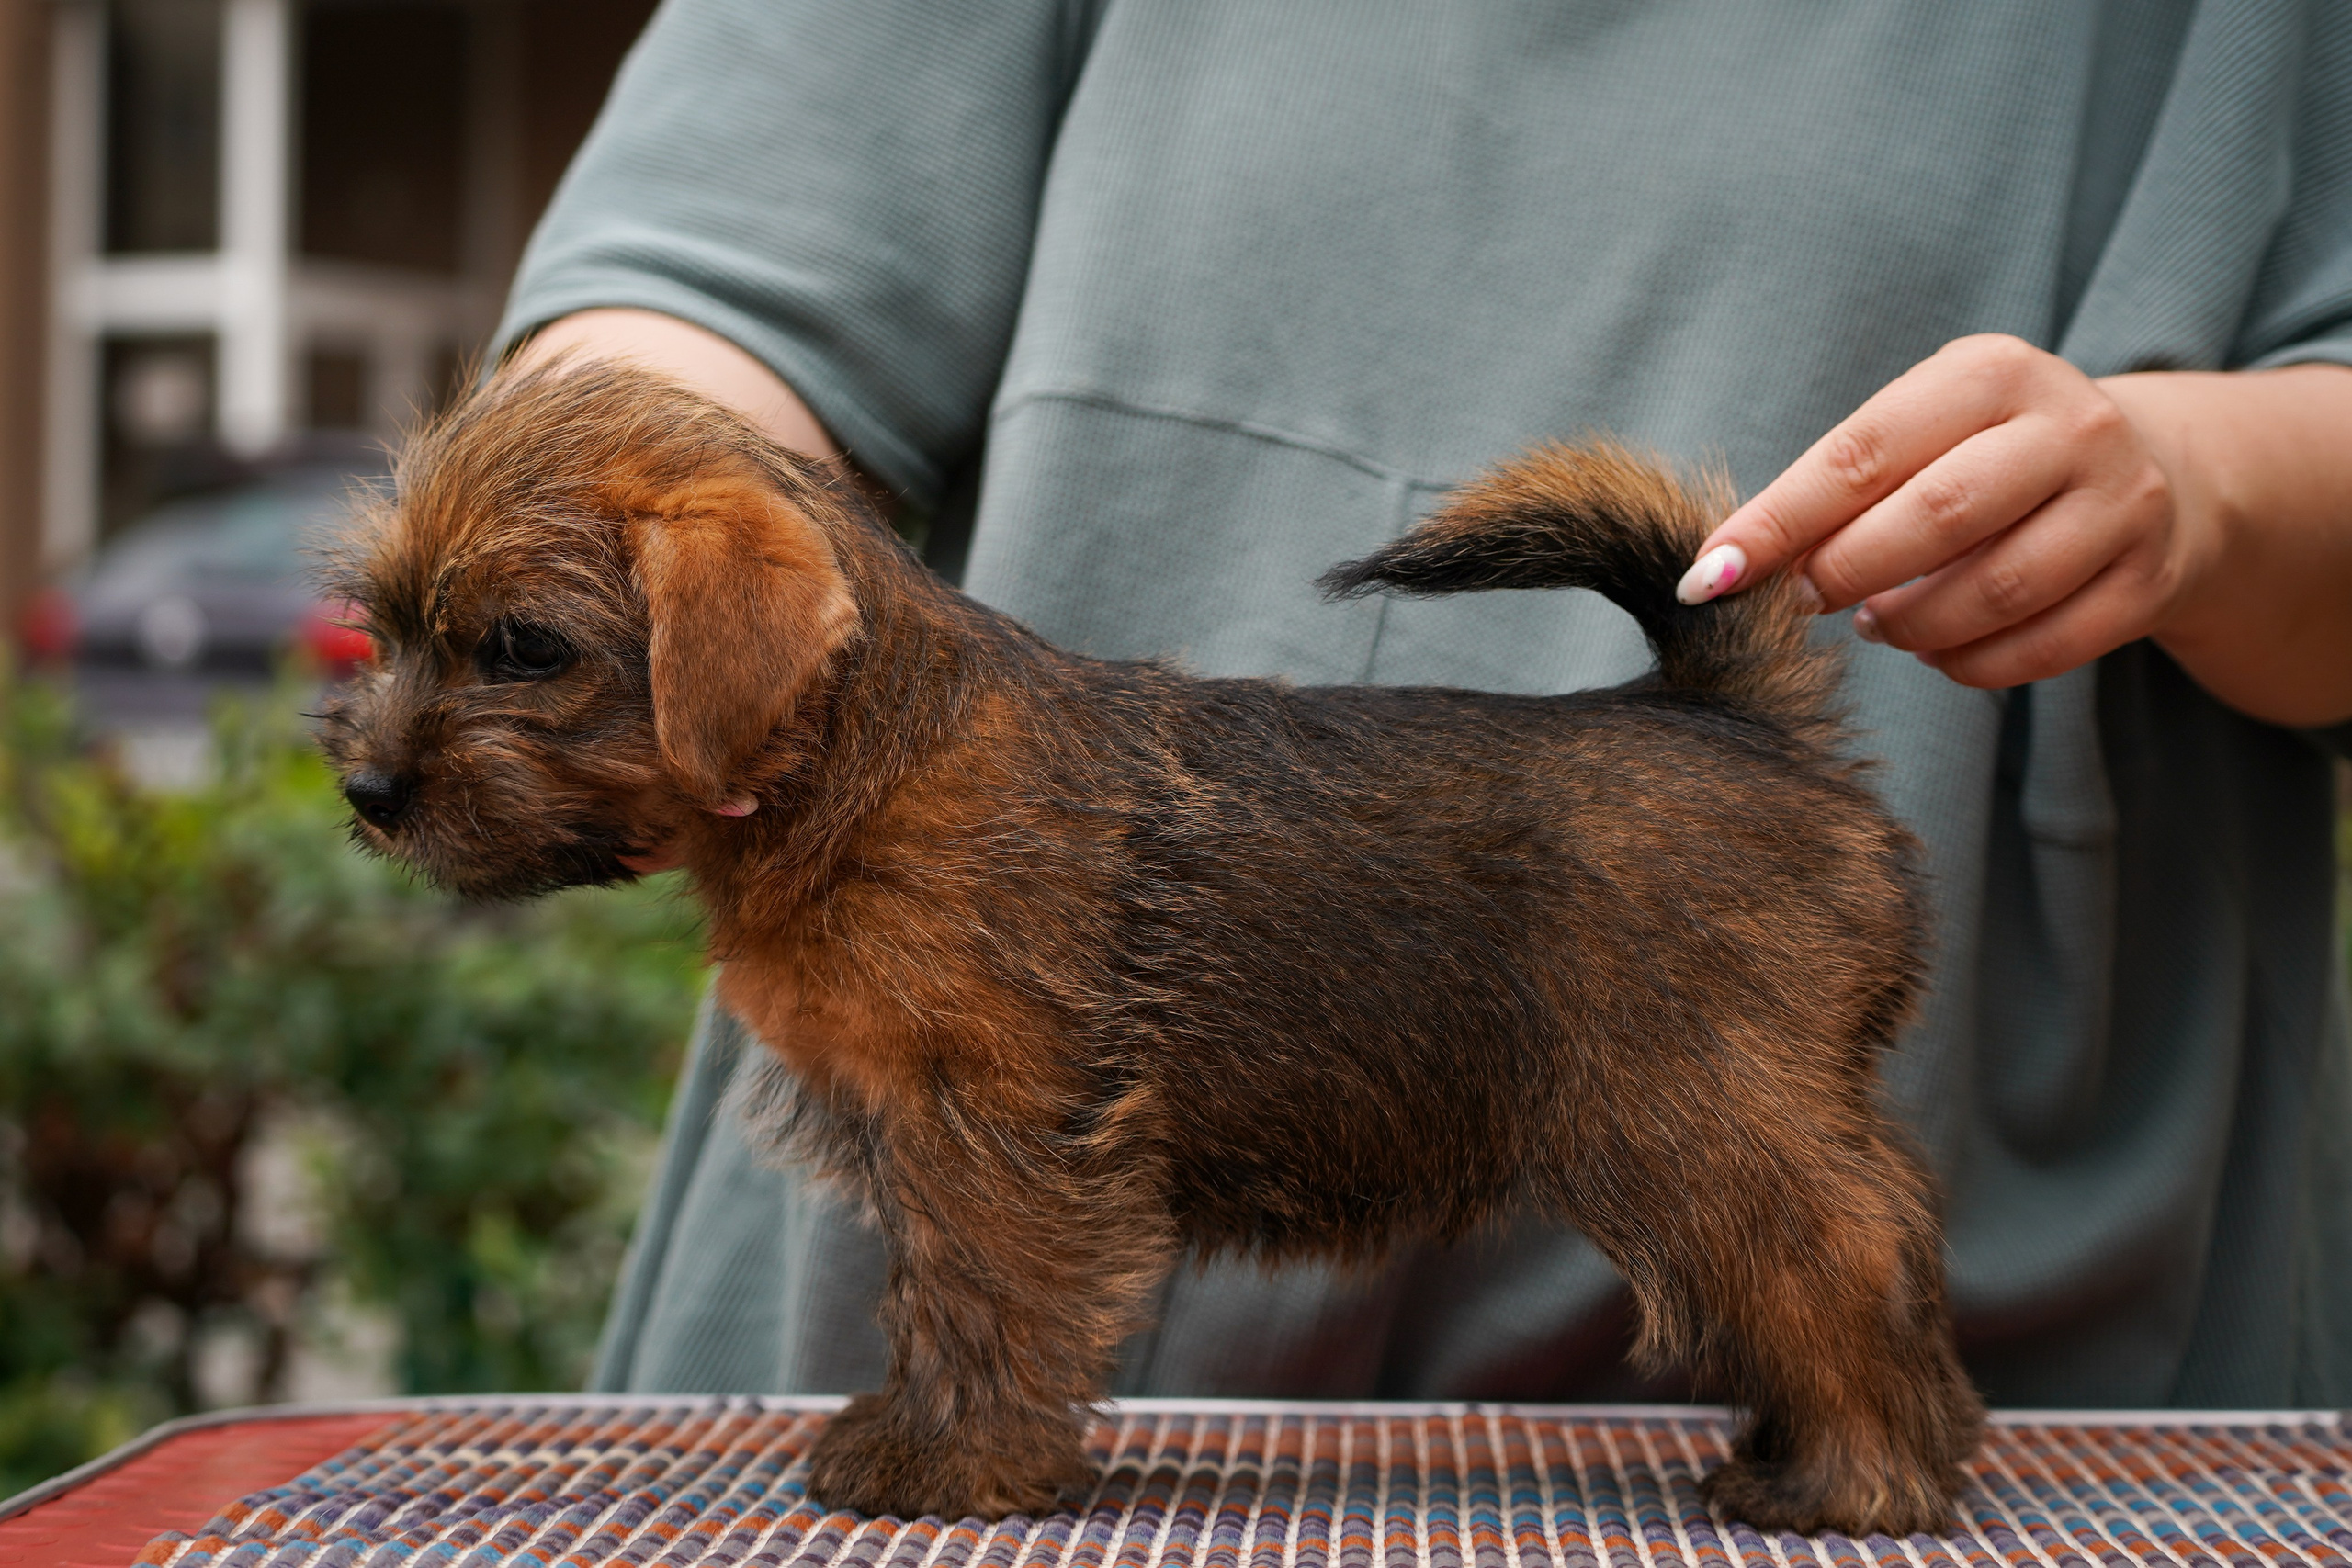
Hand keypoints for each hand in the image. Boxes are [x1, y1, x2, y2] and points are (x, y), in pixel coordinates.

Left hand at [1676, 334, 2203, 690]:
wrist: (2154, 475)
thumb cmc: (1990, 457)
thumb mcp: (1923, 435)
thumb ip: (1839, 486)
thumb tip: (1727, 565)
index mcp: (1992, 372)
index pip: (1862, 452)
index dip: (1779, 521)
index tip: (1710, 576)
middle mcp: (2069, 426)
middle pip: (1936, 516)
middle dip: (1845, 571)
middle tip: (1799, 602)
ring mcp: (2122, 503)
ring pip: (1994, 590)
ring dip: (1908, 626)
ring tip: (1873, 624)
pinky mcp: (2148, 580)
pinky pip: (2042, 648)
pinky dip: (1968, 665)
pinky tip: (1935, 651)